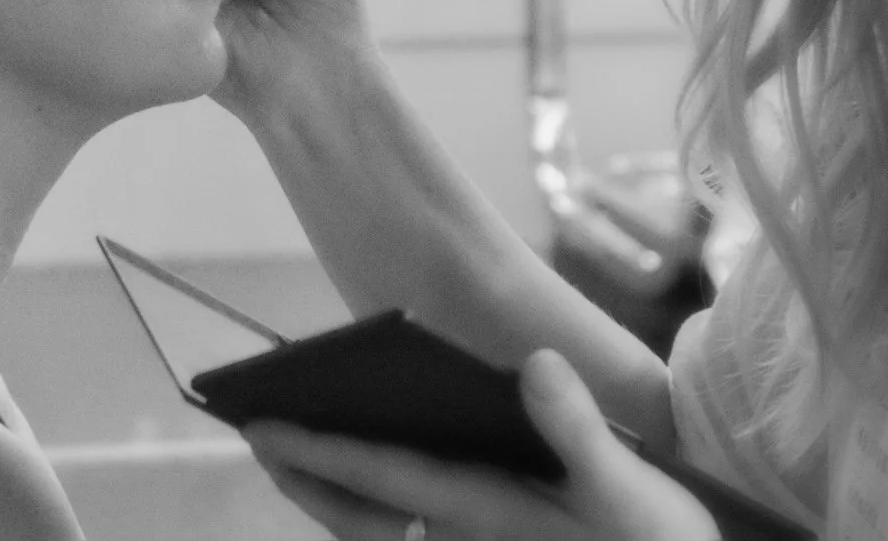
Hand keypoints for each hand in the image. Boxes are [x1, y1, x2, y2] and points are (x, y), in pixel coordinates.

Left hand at [243, 350, 718, 540]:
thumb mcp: (629, 490)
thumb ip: (577, 429)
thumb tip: (537, 364)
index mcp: (487, 512)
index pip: (384, 477)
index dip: (320, 452)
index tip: (263, 430)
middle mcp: (462, 540)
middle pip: (360, 514)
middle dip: (306, 478)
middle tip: (258, 440)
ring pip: (378, 533)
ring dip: (330, 501)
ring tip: (295, 464)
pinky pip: (409, 539)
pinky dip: (374, 518)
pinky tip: (369, 497)